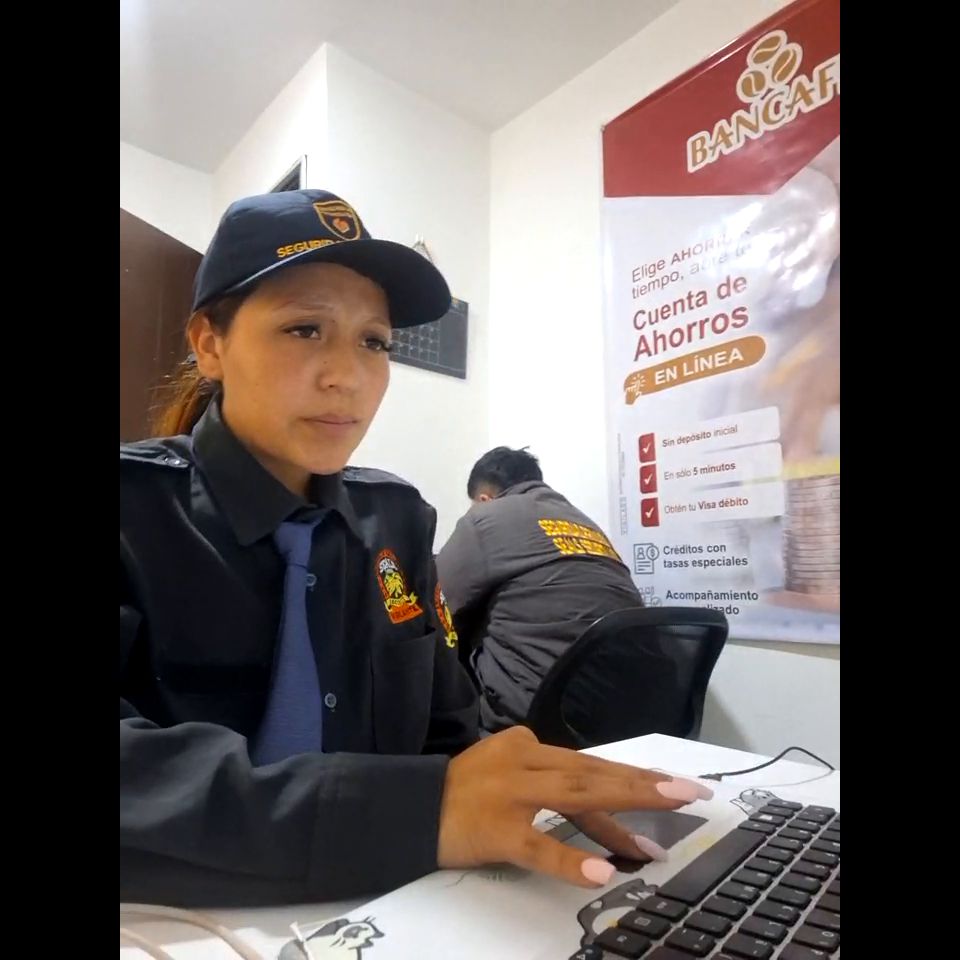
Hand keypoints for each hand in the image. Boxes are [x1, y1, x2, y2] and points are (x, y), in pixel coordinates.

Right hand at [437, 726, 711, 886]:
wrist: (407, 807)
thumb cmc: (463, 795)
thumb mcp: (511, 779)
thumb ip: (553, 790)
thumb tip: (611, 821)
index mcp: (529, 748)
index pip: (591, 767)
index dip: (636, 780)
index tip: (679, 790)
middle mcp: (524, 761)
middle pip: (594, 774)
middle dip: (645, 785)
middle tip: (692, 794)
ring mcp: (510, 793)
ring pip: (575, 798)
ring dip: (622, 811)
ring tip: (659, 835)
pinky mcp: (496, 829)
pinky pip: (538, 845)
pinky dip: (571, 858)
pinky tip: (601, 873)